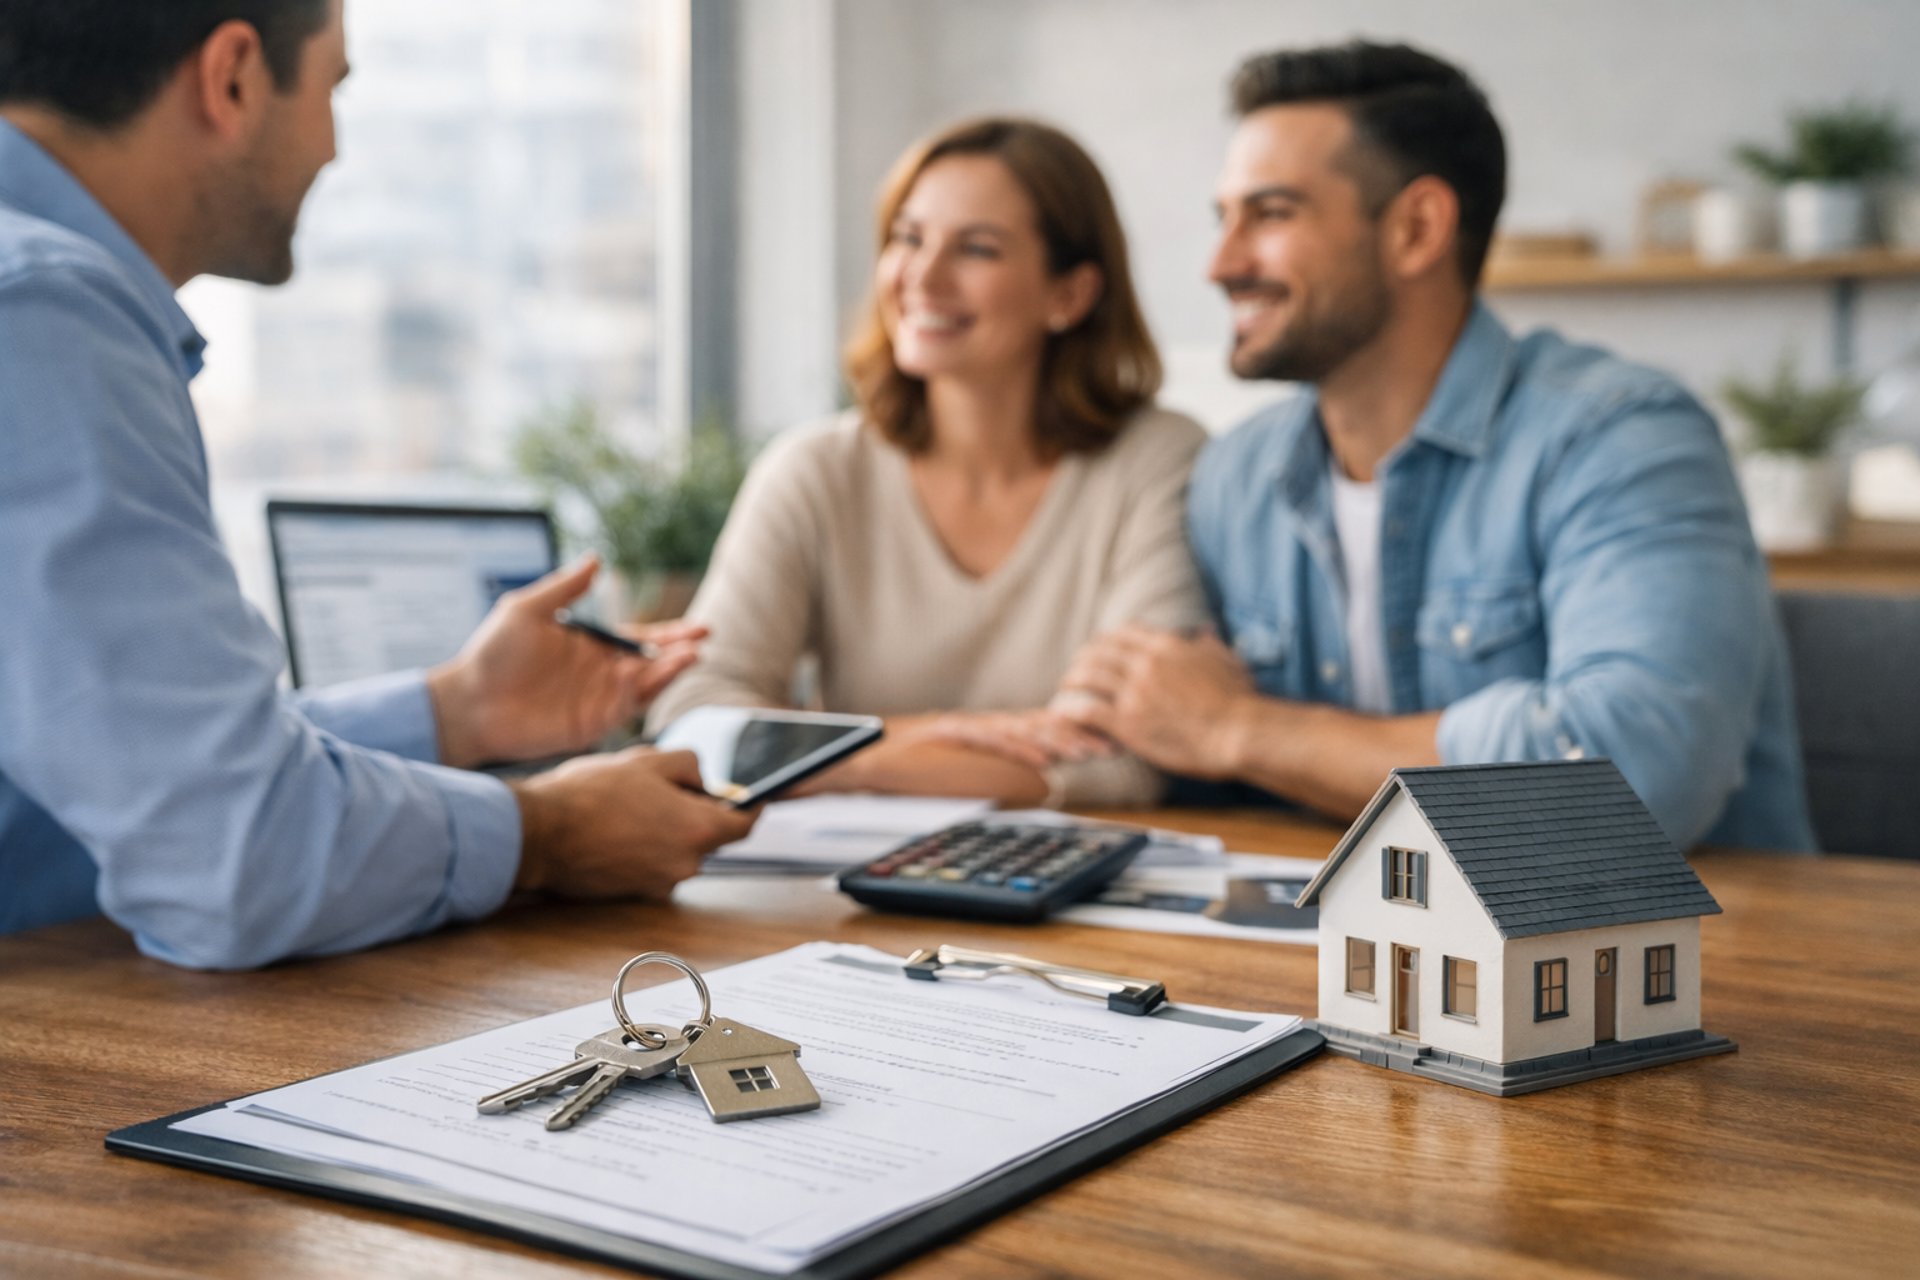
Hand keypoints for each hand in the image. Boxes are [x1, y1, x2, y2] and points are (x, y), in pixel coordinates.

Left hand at [427, 555, 706, 766]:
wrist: (469, 702)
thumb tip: (596, 560)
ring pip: (645, 686)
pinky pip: (625, 710)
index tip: (698, 627)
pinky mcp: (591, 724)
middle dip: (679, 653)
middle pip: (652, 663)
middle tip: (701, 641)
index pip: (641, 640)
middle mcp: (602, 673)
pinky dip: (642, 696)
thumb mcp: (526, 610)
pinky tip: (651, 678)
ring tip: (689, 657)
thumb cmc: (492, 654)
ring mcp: (599, 700)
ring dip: (668, 672)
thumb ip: (564, 588)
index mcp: (593, 646)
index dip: (670, 634)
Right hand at [509, 747, 755, 897]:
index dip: (751, 808)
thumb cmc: (591, 794)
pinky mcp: (634, 893)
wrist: (540, 834)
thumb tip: (701, 780)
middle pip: (708, 836)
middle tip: (662, 788)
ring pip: (678, 850)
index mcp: (698, 829)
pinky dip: (644, 847)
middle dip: (693, 812)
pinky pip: (653, 865)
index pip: (744, 824)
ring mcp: (660, 883)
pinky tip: (616, 828)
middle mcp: (686, 864)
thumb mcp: (648, 760)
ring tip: (628, 805)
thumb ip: (688, 765)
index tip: (754, 799)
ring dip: (665, 829)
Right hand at [898, 709, 1116, 770]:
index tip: (1114, 743)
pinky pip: (992, 741)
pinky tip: (1041, 759)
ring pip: (1024, 730)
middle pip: (1044, 725)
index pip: (1047, 728)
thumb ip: (1006, 768)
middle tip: (1116, 745)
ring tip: (1088, 751)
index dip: (1081, 734)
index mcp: (997, 730)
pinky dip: (1018, 749)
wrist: (874, 752)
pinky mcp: (953, 736)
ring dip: (1059, 741)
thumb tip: (1045, 778)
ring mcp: (973, 727)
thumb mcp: (973, 766)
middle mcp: (990, 724)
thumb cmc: (920, 763)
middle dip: (1082, 736)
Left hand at [1055, 625, 1255, 778]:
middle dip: (1082, 659)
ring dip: (1071, 682)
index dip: (1106, 641)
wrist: (1239, 732)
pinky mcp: (1127, 722)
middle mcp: (1145, 663)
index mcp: (1166, 646)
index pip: (1123, 632)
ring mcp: (1134, 692)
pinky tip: (1063, 713)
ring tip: (1064, 691)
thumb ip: (1208, 643)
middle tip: (1075, 671)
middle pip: (1098, 651)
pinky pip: (1086, 709)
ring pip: (1086, 676)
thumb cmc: (1238, 700)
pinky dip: (1070, 709)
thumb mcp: (1226, 660)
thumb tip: (1205, 630)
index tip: (1099, 650)